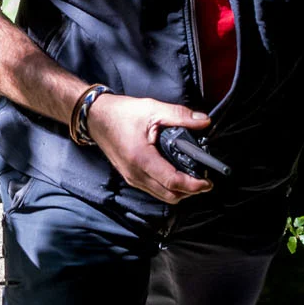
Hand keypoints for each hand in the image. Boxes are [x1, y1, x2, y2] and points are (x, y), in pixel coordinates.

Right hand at [86, 94, 213, 203]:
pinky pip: (154, 190)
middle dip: (190, 191)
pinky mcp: (130, 177)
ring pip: (162, 196)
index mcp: (141, 158)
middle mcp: (135, 174)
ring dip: (180, 191)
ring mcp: (132, 178)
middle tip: (204, 179)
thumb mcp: (152, 109)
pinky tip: (175, 173)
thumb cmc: (119, 114)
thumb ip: (179, 115)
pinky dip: (168, 187)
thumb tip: (203, 121)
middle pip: (170, 195)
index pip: (173, 182)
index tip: (208, 181)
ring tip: (192, 177)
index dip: (194, 185)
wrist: (95, 118)